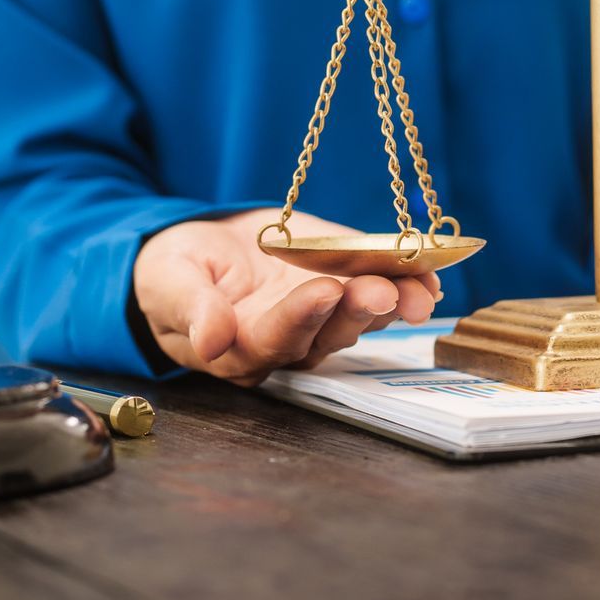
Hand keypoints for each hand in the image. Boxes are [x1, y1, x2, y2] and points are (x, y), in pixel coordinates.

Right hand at [134, 208, 440, 384]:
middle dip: (357, 312)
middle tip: (379, 290)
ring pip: (361, 318)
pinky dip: (407, 283)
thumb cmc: (174, 273)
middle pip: (329, 335)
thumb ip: (192, 310)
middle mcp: (290, 341)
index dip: (301, 317)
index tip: (322, 291)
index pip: (276, 338)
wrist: (197, 252)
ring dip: (392, 302)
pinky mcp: (343, 287)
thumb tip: (211, 341)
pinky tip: (429, 276)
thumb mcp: (169, 283)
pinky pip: (378, 290)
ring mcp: (322, 318)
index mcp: (243, 347)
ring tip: (415, 286)